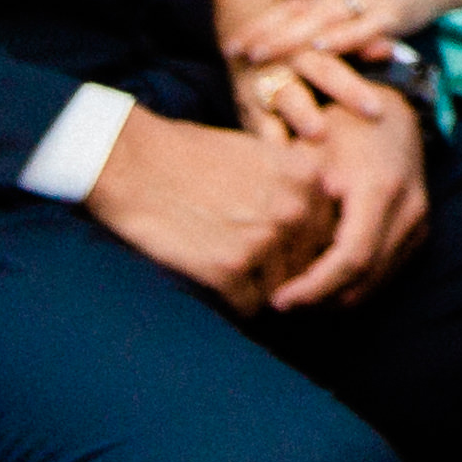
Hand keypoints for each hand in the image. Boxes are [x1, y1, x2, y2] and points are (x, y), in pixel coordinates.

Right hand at [85, 103, 337, 316]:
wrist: (132, 164)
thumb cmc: (190, 156)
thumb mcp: (261, 154)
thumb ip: (296, 185)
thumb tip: (322, 223)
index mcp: (309, 177)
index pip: (329, 233)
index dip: (307, 249)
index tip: (287, 258)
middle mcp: (295, 209)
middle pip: (309, 264)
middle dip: (288, 275)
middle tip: (261, 279)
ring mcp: (264, 240)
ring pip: (280, 290)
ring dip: (260, 293)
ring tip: (235, 284)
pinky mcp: (228, 269)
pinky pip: (247, 306)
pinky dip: (234, 306)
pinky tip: (216, 291)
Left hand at [268, 65, 430, 311]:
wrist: (390, 109)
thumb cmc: (340, 128)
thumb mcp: (308, 156)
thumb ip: (291, 205)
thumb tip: (261, 256)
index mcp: (380, 189)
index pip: (351, 258)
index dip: (314, 287)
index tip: (278, 299)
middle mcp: (409, 208)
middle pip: (365, 277)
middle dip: (321, 298)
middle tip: (280, 304)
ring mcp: (419, 220)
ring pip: (378, 280)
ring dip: (337, 295)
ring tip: (297, 295)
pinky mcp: (419, 228)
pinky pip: (387, 270)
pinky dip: (355, 283)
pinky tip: (322, 280)